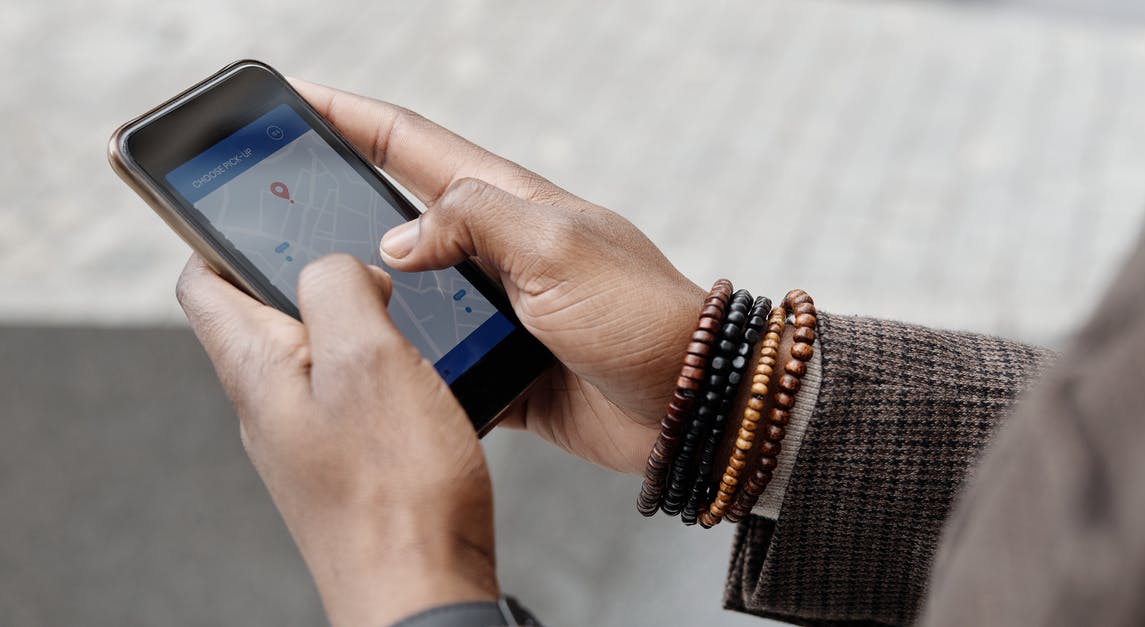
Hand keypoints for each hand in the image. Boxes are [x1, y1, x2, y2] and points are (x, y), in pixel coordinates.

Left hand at [176, 254, 497, 626]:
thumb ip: (337, 289)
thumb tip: (334, 266)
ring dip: (354, 319)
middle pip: (263, 311)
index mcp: (257, 369)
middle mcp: (270, 404)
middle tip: (363, 252)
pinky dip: (381, 364)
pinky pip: (351, 392)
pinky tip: (423, 368)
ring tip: (405, 308)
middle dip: (306, 270)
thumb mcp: (367, 359)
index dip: (222, 233)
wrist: (423, 589)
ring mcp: (307, 436)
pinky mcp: (347, 462)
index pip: (201, 282)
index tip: (267, 206)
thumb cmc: (396, 489)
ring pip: (315, 351)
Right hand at [294, 80, 704, 474]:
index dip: (349, 115)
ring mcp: (498, 309)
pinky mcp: (501, 366)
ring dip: (361, 290)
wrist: (690, 404)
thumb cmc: (641, 315)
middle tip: (270, 201)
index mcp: (509, 202)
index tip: (293, 93)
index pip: (410, 144)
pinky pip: (436, 357)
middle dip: (335, 202)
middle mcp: (497, 250)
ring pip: (409, 292)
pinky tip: (363, 366)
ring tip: (297, 293)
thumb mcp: (556, 247)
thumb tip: (397, 237)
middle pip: (398, 214)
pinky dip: (402, 359)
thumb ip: (473, 223)